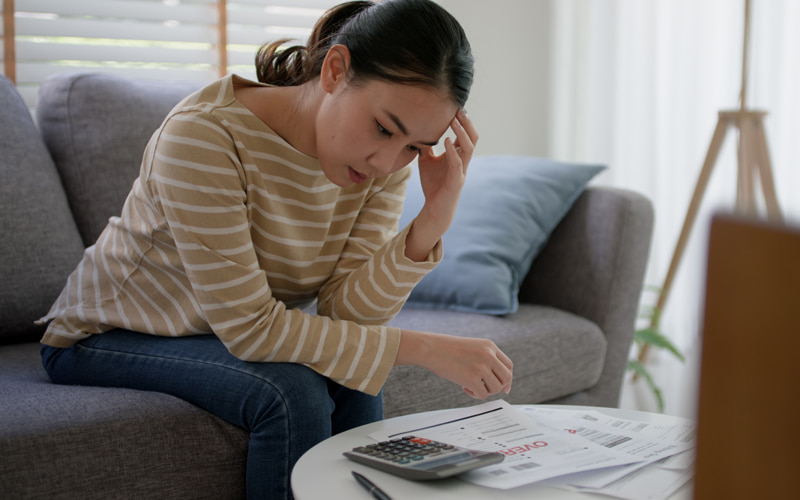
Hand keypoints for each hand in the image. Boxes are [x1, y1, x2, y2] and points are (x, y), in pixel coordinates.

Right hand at [394, 330, 512, 398]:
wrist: (430, 348)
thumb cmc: (446, 348)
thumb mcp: (471, 347)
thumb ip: (484, 358)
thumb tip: (493, 379)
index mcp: (489, 346)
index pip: (508, 365)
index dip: (507, 378)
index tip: (505, 387)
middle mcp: (488, 355)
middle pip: (506, 378)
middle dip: (498, 386)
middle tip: (486, 389)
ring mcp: (481, 367)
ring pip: (496, 388)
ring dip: (485, 390)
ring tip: (471, 385)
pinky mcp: (472, 378)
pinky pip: (483, 394)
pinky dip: (475, 395)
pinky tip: (464, 387)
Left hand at [404, 111, 477, 261]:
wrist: (434, 207)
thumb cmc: (433, 184)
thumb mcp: (426, 161)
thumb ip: (426, 147)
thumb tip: (416, 131)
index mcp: (457, 155)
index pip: (464, 134)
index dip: (462, 121)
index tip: (454, 107)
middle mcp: (463, 161)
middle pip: (473, 137)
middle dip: (467, 123)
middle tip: (458, 110)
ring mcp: (462, 170)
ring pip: (469, 148)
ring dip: (462, 133)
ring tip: (455, 120)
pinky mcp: (457, 180)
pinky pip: (458, 163)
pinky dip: (453, 151)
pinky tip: (447, 141)